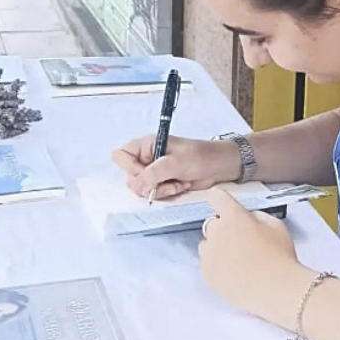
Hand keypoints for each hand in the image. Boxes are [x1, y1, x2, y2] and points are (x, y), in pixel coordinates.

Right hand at [112, 134, 239, 200]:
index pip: (120, 156)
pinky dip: (168, 193)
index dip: (130, 168)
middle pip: (131, 177)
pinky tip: (181, 185)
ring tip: (179, 182)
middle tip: (168, 180)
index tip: (146, 173)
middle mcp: (147, 158)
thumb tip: (136, 186)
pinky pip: (155, 194)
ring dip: (162, 190)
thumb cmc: (200, 156)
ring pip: (143, 189)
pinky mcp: (162, 183)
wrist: (219, 166)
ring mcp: (154, 172)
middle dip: (150, 183)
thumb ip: (153, 174)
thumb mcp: (175, 163)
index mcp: (146, 145)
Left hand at [198, 187, 304, 319]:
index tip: (223, 205)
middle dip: (224, 228)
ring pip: (207, 244)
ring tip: (238, 261)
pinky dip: (217, 266)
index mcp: (234, 216)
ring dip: (218, 248)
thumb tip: (246, 217)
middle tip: (242, 241)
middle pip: (212, 223)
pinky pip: (207, 264)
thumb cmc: (280, 257)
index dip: (221, 200)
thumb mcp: (276, 226)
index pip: (216, 196)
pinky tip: (235, 273)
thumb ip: (256, 216)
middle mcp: (217, 232)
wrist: (277, 290)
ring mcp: (209, 254)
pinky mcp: (207, 273)